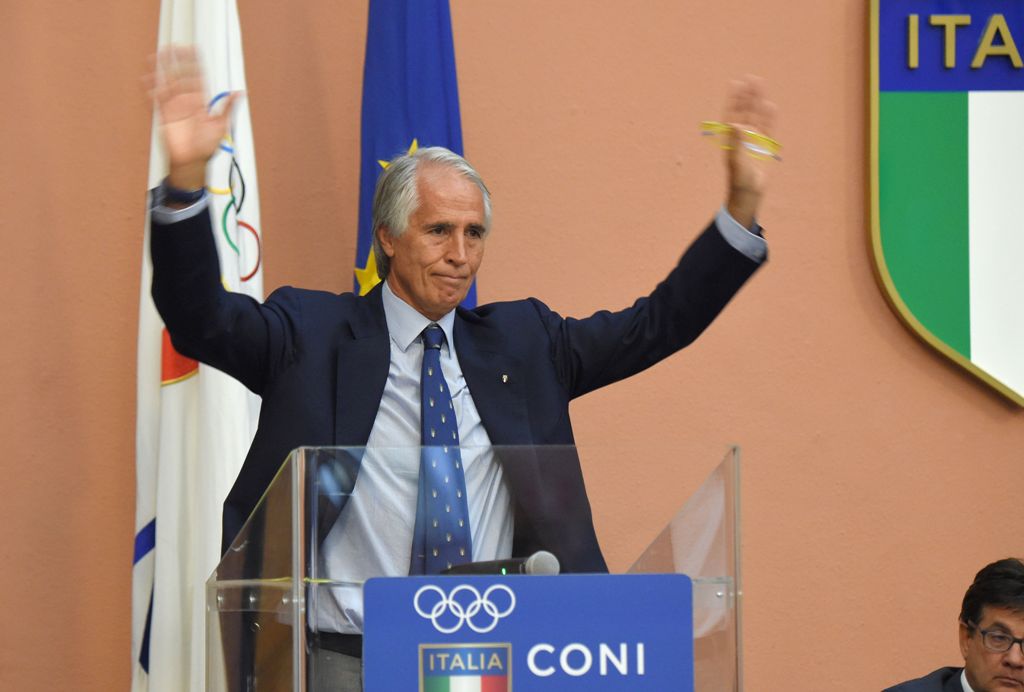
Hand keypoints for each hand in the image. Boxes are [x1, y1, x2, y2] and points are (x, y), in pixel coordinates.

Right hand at [145, 46, 241, 189]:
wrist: (192, 162)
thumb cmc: (207, 146)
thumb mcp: (221, 126)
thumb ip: (228, 108)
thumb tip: (241, 92)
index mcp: (200, 102)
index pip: (197, 77)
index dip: (194, 63)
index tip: (193, 49)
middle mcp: (186, 102)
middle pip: (180, 77)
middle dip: (177, 62)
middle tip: (173, 46)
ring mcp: (174, 108)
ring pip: (167, 84)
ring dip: (162, 71)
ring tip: (157, 56)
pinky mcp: (164, 117)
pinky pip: (156, 101)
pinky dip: (151, 90)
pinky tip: (146, 79)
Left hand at [722, 76, 776, 229]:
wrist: (749, 192)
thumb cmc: (738, 179)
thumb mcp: (736, 160)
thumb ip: (736, 141)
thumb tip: (735, 123)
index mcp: (731, 137)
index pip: (732, 113)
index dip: (733, 99)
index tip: (735, 83)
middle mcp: (742, 135)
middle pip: (745, 110)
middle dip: (747, 95)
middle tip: (750, 78)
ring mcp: (754, 139)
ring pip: (757, 115)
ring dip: (758, 101)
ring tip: (760, 85)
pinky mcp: (765, 145)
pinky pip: (768, 127)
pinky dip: (769, 117)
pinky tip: (770, 105)